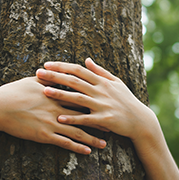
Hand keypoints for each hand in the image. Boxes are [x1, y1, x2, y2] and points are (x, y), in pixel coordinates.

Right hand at [0, 76, 106, 154]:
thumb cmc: (13, 92)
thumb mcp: (33, 82)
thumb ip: (48, 79)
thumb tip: (56, 73)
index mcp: (56, 95)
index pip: (81, 97)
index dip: (95, 102)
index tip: (107, 105)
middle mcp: (57, 108)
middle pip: (84, 115)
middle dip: (100, 121)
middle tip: (113, 125)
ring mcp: (52, 122)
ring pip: (78, 132)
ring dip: (92, 139)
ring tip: (104, 144)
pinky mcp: (44, 135)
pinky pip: (64, 143)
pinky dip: (77, 147)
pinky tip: (86, 152)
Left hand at [35, 58, 153, 139]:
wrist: (140, 120)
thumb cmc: (127, 101)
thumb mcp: (116, 83)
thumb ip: (100, 71)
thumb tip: (87, 59)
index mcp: (101, 81)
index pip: (78, 70)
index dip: (62, 66)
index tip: (47, 64)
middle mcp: (100, 91)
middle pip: (74, 81)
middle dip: (55, 76)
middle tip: (39, 73)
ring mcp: (102, 105)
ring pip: (77, 98)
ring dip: (60, 94)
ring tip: (44, 92)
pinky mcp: (104, 119)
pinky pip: (85, 119)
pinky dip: (72, 118)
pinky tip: (59, 118)